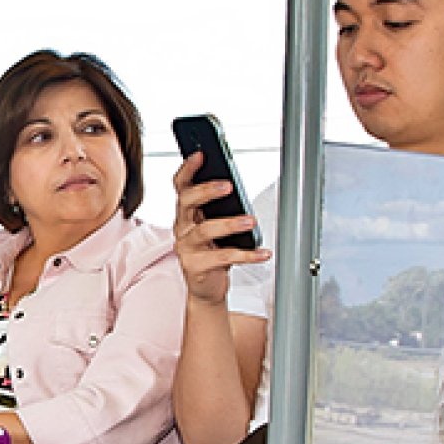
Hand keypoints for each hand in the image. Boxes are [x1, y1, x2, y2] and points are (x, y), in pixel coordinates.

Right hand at [172, 153, 271, 305]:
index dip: (188, 169)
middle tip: (227, 186)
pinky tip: (262, 252)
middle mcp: (182, 228)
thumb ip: (219, 208)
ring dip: (230, 224)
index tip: (200, 155)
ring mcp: (187, 248)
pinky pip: (223, 258)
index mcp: (186, 214)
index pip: (181, 186)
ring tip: (250, 220)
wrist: (206, 288)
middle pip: (186, 203)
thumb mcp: (214, 226)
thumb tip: (236, 187)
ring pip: (205, 230)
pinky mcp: (197, 267)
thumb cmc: (213, 253)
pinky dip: (247, 255)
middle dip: (206, 191)